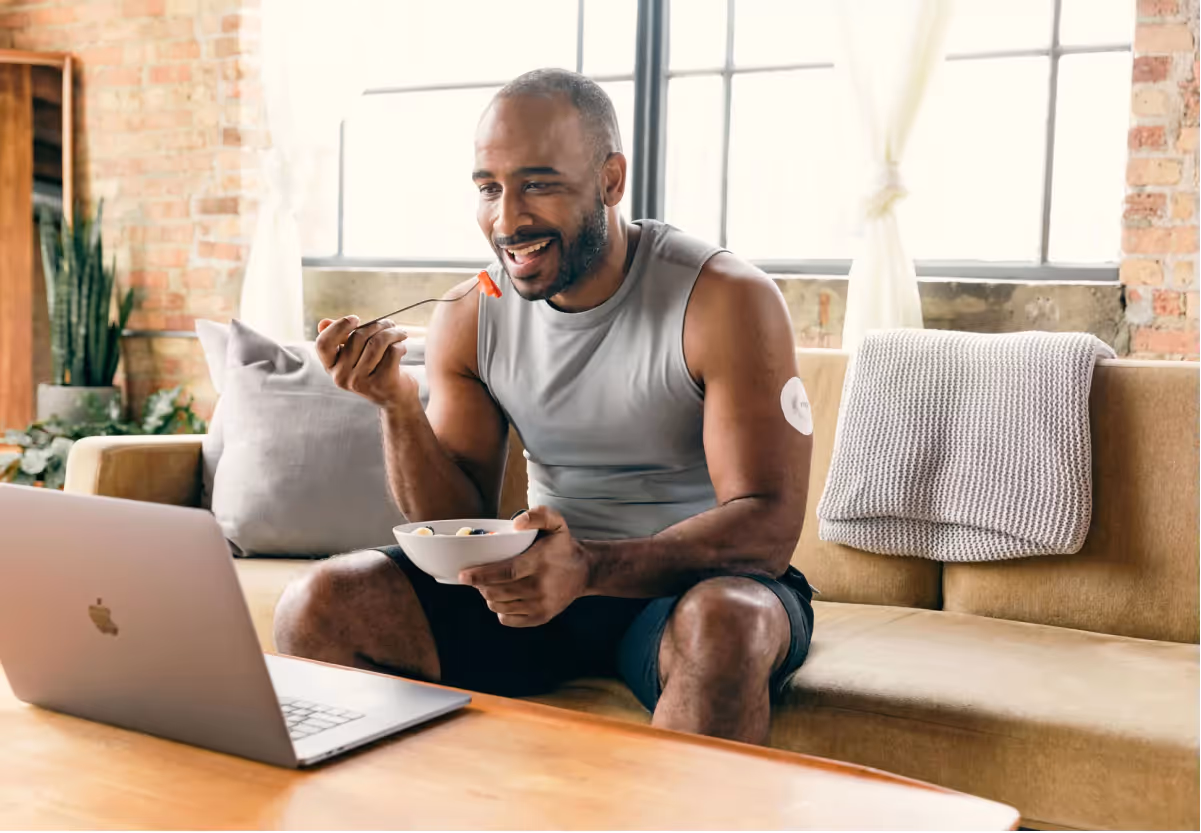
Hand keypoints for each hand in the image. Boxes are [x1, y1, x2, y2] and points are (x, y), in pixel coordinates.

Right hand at [315, 316, 417, 408]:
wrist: (394, 398)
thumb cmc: (374, 370)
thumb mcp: (355, 355)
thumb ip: (339, 338)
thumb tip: (323, 323)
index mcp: (331, 367)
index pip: (323, 344)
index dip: (338, 327)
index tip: (355, 319)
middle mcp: (341, 377)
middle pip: (357, 337)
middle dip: (377, 325)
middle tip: (389, 324)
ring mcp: (360, 382)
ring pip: (377, 342)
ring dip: (392, 333)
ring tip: (399, 333)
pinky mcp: (381, 383)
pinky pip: (392, 351)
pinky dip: (400, 345)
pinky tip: (401, 348)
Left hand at [459, 506, 590, 627]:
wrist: (583, 571)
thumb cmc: (562, 545)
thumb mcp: (556, 523)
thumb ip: (538, 515)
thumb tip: (516, 524)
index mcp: (541, 563)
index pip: (506, 572)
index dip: (481, 575)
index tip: (463, 575)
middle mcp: (541, 587)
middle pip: (498, 592)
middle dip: (481, 585)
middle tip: (476, 576)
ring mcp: (541, 605)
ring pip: (500, 606)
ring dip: (488, 596)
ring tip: (491, 585)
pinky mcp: (541, 618)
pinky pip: (508, 619)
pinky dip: (500, 609)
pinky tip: (504, 597)